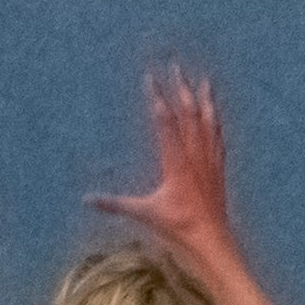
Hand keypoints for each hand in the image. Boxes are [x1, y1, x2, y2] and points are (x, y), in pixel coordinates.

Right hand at [90, 64, 234, 265]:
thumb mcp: (143, 214)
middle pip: (189, 113)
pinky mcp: (218, 165)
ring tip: (202, 79)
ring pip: (207, 120)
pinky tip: (214, 110)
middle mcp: (195, 155)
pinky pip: (217, 134)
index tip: (151, 79)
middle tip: (175, 66)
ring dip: (204, 98)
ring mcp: (209, 158)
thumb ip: (115, 204)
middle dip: (181, 88)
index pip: (165, 122)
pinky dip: (215, 118)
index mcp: (176, 162)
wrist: (212, 237)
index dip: (158, 99)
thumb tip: (86, 200)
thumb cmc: (177, 227)